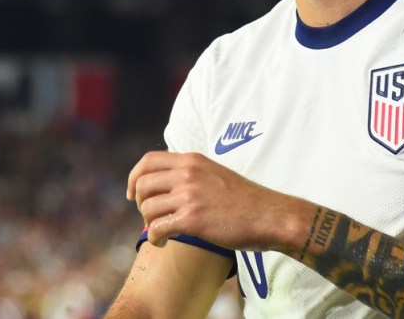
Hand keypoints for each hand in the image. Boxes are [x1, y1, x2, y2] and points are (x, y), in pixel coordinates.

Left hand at [127, 151, 312, 250]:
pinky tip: (164, 243)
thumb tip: (167, 184)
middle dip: (141, 204)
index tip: (133, 194)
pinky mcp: (192, 219)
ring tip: (162, 232)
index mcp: (193, 160)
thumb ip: (192, 173)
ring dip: (149, 223)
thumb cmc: (246, 200)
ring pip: (147, 207)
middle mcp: (188, 173)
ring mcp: (190, 195)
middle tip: (151, 217)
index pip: (148, 161)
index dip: (134, 177)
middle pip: (143, 184)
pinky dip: (155, 238)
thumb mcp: (215, 174)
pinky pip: (156, 228)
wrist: (270, 215)